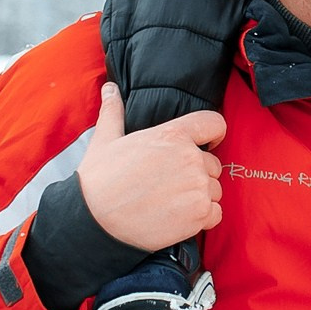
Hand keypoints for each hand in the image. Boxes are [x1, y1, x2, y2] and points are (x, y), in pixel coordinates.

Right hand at [74, 83, 225, 250]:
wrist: (94, 221)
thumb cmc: (99, 180)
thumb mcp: (105, 139)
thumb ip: (114, 112)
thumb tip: (109, 88)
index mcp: (173, 135)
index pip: (214, 123)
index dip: (213, 134)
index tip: (208, 144)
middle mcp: (190, 158)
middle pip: (213, 164)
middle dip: (196, 174)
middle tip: (168, 184)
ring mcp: (197, 187)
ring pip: (214, 189)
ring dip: (198, 197)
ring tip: (169, 202)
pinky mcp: (200, 214)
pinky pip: (216, 213)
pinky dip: (202, 217)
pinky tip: (178, 217)